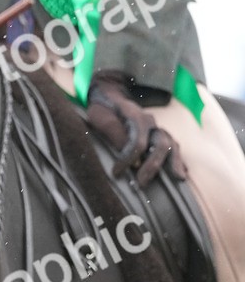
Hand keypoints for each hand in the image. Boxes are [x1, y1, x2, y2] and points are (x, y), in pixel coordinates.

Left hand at [87, 72, 187, 187]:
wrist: (110, 97)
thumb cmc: (103, 109)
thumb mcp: (100, 117)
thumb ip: (114, 132)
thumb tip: (126, 151)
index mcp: (136, 116)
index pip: (138, 141)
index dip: (128, 159)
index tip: (116, 173)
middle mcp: (151, 122)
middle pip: (161, 144)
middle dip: (152, 166)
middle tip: (141, 184)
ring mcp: (157, 128)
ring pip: (172, 145)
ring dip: (173, 163)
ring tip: (176, 179)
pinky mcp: (159, 135)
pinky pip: (174, 147)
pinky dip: (178, 160)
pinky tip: (181, 173)